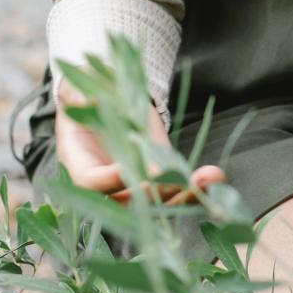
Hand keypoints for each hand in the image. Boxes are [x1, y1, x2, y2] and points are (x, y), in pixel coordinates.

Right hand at [55, 79, 225, 205]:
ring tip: (210, 180)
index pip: (92, 182)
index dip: (110, 180)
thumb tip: (89, 101)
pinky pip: (174, 187)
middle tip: (181, 184)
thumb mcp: (77, 90)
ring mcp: (135, 182)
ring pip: (158, 202)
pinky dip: (194, 186)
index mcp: (79, 165)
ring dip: (185, 195)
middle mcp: (107, 183)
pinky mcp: (157, 174)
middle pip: (130, 203)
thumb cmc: (84, 92)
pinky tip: (214, 177)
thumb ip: (81, 98)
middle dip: (158, 195)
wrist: (104, 96)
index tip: (131, 172)